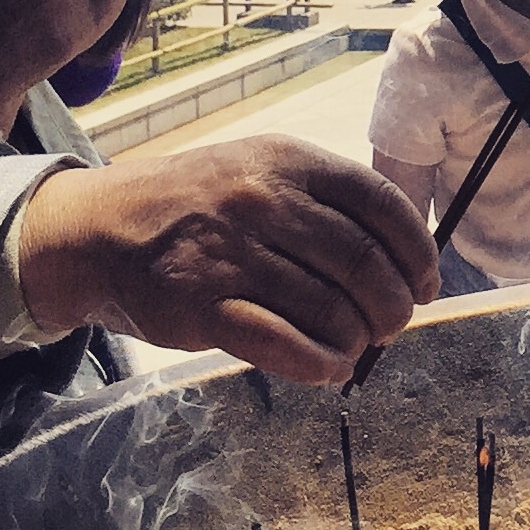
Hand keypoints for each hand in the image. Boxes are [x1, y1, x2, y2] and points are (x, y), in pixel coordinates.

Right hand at [18, 139, 440, 385]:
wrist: (102, 227)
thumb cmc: (203, 203)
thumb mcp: (264, 170)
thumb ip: (328, 202)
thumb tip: (403, 257)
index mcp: (291, 161)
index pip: (382, 204)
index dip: (418, 251)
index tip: (427, 282)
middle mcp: (265, 202)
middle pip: (364, 263)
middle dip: (393, 303)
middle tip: (394, 322)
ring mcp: (233, 254)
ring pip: (330, 308)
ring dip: (358, 338)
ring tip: (357, 346)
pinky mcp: (203, 307)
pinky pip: (283, 344)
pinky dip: (320, 364)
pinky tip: (330, 368)